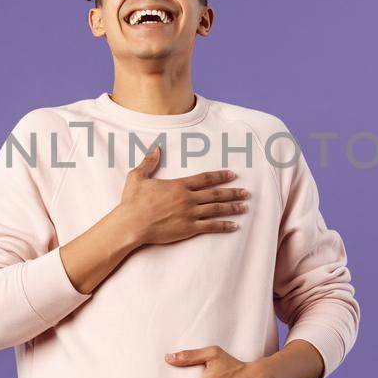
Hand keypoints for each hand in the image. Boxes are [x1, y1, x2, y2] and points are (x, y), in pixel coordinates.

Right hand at [109, 146, 247, 247]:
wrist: (131, 224)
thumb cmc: (132, 202)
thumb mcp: (137, 177)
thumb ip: (149, 162)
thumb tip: (156, 148)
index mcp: (179, 185)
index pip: (205, 178)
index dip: (220, 176)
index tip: (232, 174)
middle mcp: (187, 198)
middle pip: (215, 194)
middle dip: (232, 192)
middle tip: (246, 192)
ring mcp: (189, 214)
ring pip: (216, 209)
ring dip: (232, 207)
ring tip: (245, 206)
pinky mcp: (188, 228)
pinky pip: (210, 226)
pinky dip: (223, 225)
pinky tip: (234, 225)